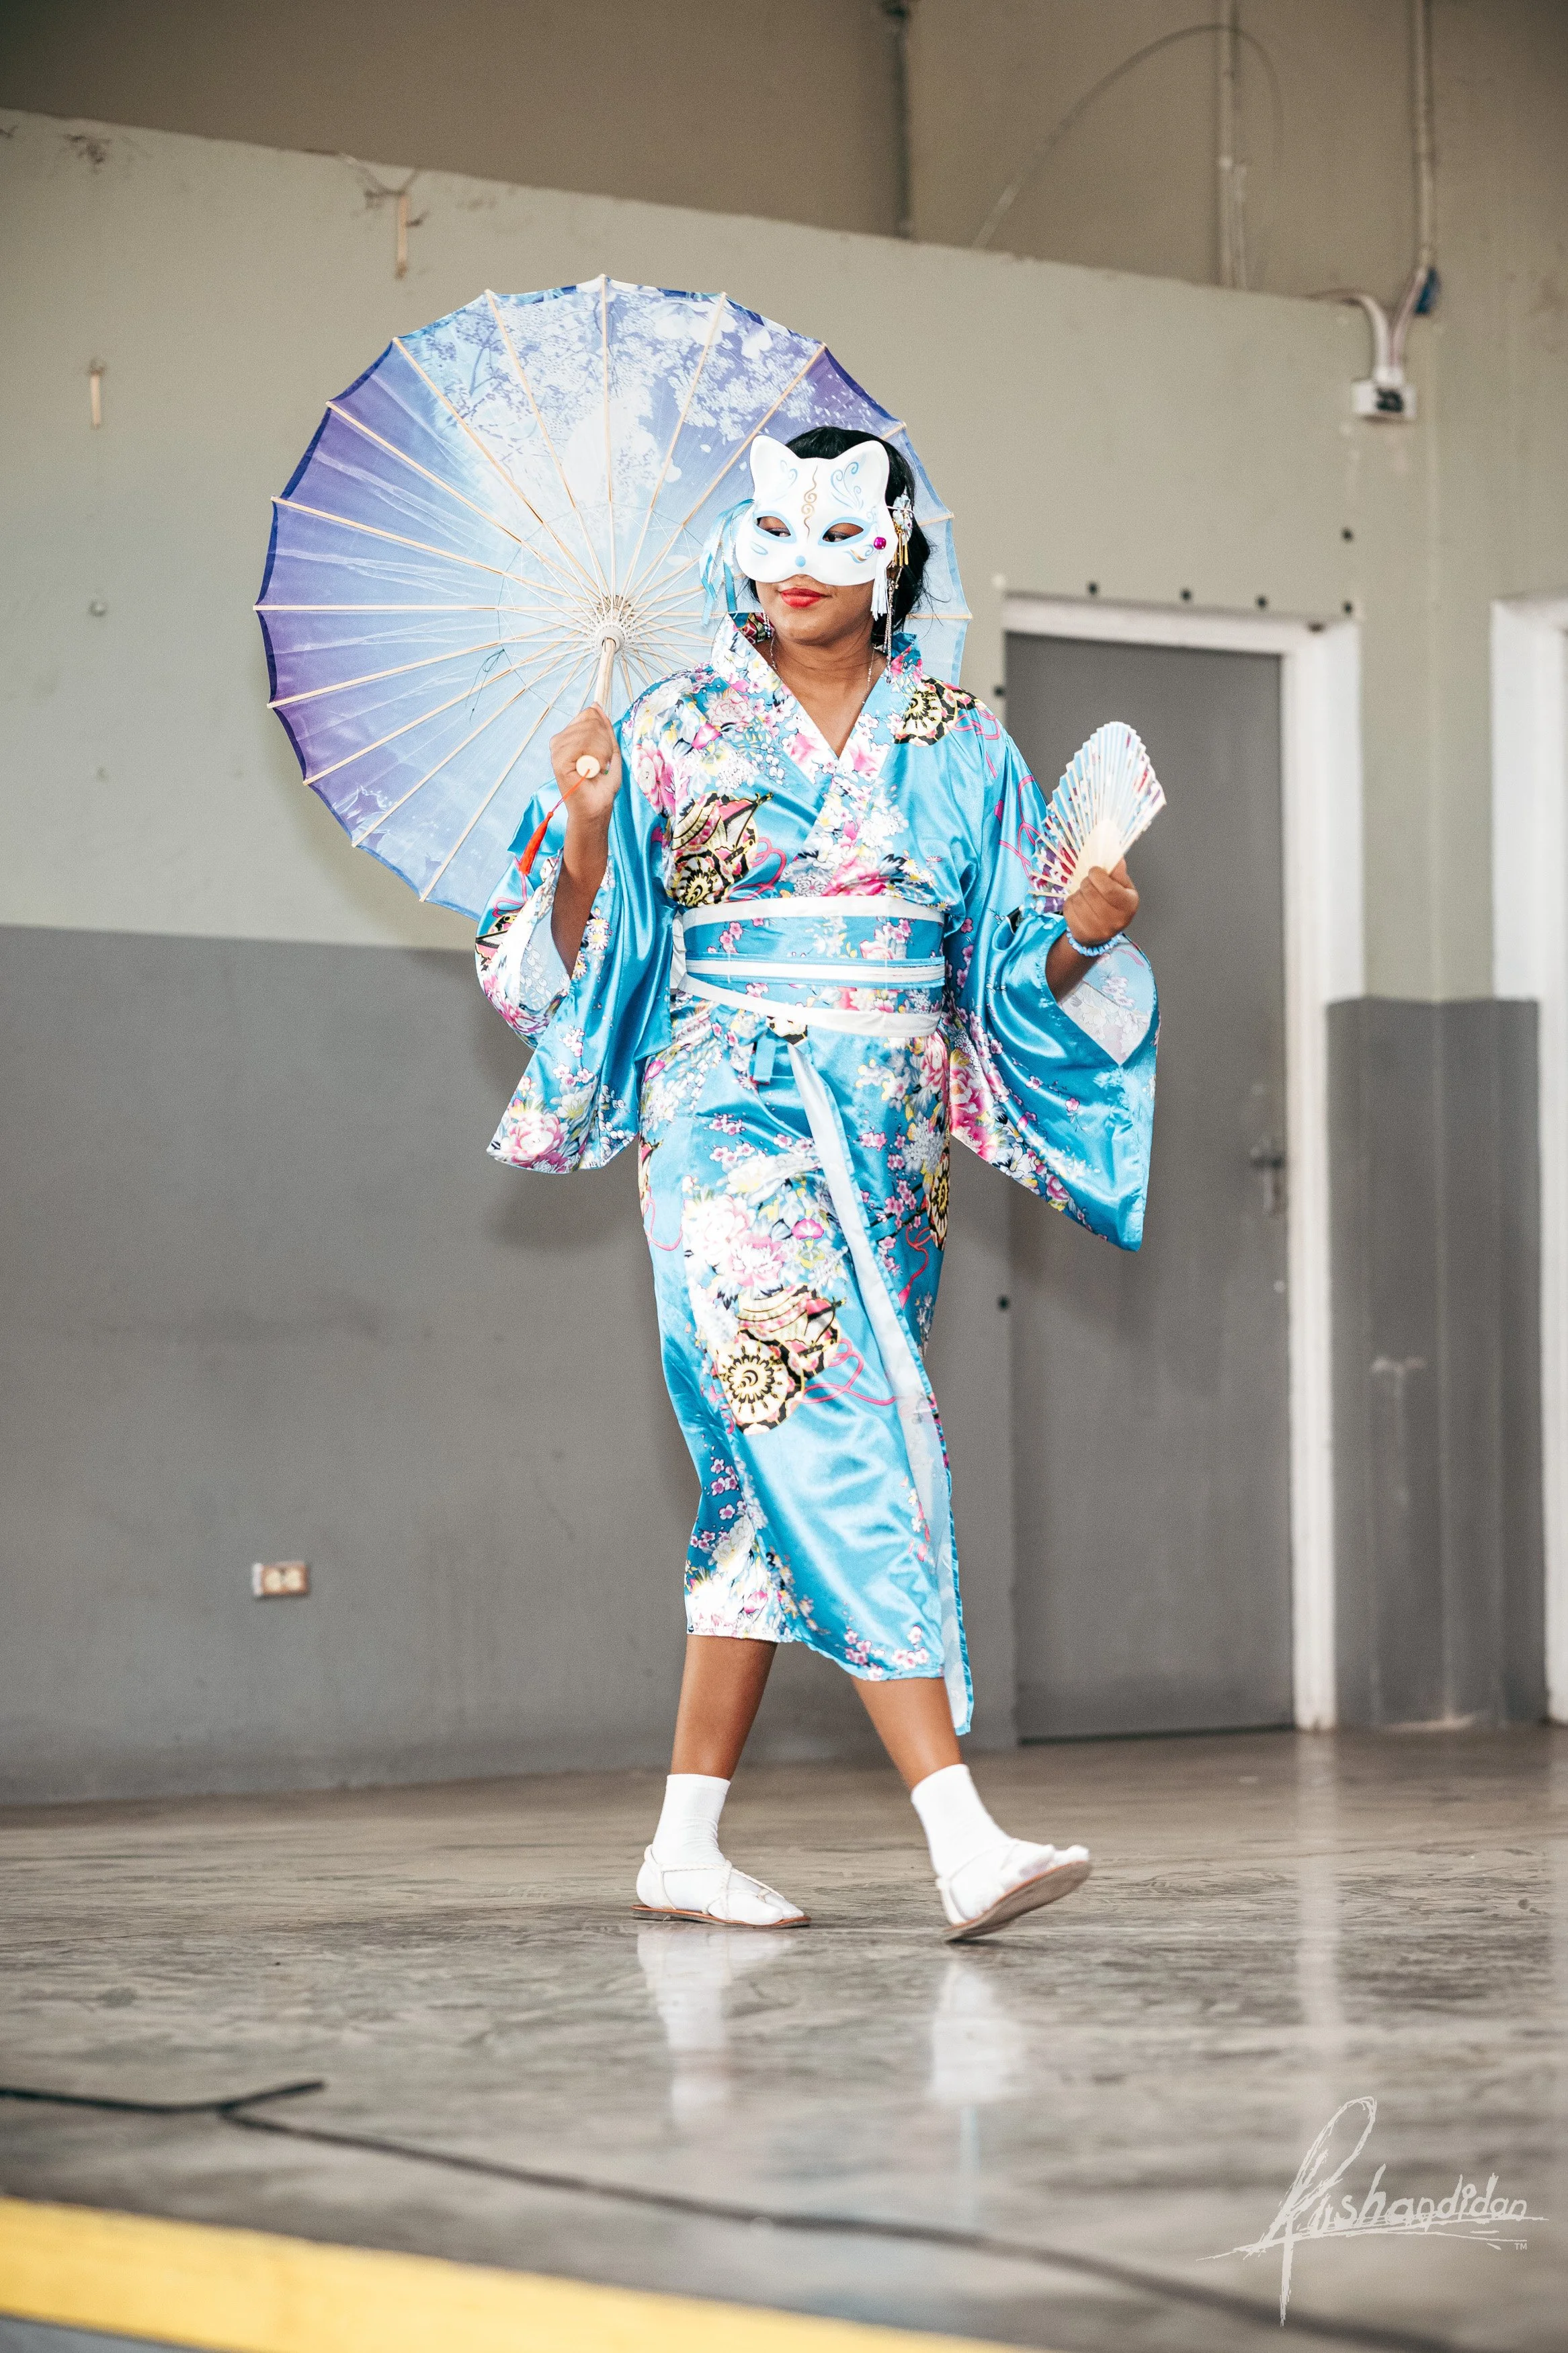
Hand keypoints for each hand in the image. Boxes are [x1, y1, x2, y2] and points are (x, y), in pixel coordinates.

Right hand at [550, 704, 621, 832]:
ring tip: (597, 769)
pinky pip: (582, 744)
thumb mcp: (609, 750)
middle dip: (605, 742)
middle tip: (603, 764)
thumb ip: (604, 728)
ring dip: (602, 751)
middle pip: (589, 721)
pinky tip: (592, 771)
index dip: (603, 731)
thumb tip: (595, 705)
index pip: (588, 715)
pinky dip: (596, 758)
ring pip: (588, 731)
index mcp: (569, 737)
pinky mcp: (558, 761)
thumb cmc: (602, 785)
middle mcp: (559, 741)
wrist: (596, 808)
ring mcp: (557, 750)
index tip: (605, 753)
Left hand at [1065, 857, 1137, 946]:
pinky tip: (1079, 904)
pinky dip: (1071, 902)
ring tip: (1085, 894)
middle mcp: (1115, 921)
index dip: (1097, 875)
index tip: (1094, 871)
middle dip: (1086, 882)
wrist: (1102, 931)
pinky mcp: (1081, 934)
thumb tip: (1116, 857)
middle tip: (1089, 883)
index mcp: (1128, 905)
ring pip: (1078, 900)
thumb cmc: (1114, 904)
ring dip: (1078, 892)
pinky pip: (1069, 909)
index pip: (1108, 888)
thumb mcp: (1122, 887)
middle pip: (1091, 893)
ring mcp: (1098, 930)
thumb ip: (1118, 872)